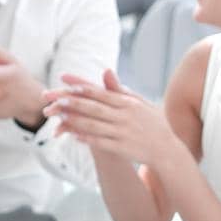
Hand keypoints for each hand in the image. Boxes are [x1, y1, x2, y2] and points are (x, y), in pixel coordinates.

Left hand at [45, 70, 183, 167]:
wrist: (167, 149)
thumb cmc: (152, 123)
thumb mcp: (139, 103)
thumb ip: (120, 89)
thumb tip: (105, 71)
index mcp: (128, 103)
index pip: (100, 91)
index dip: (80, 84)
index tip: (63, 77)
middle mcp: (124, 116)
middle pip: (93, 107)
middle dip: (72, 101)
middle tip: (53, 97)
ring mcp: (123, 132)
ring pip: (94, 124)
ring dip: (75, 120)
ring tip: (58, 115)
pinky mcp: (122, 148)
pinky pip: (101, 142)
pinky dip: (87, 138)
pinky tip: (73, 135)